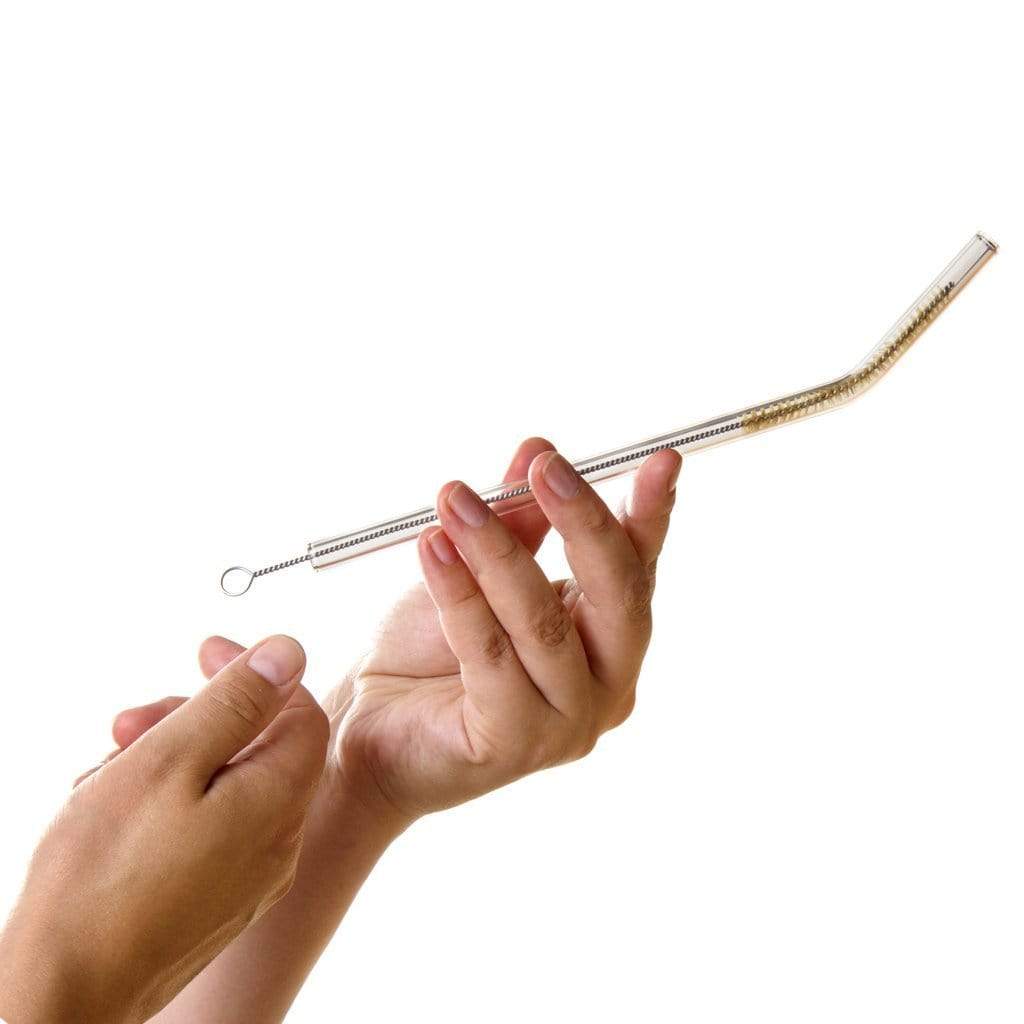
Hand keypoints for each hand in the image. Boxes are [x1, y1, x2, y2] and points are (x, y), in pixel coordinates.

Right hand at [0, 636, 328, 1023]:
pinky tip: (116, 815)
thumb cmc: (103, 876)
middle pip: (258, 747)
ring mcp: (250, 880)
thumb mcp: (169, 760)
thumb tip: (289, 652)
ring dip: (170, 762)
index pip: (299, 711)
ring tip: (108, 775)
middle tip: (130, 725)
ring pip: (225, 787)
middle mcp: (278, 843)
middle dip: (194, 721)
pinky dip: (166, 807)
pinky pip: (207, 830)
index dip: (256, 673)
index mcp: (278, 801)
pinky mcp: (217, 904)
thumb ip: (236, 702)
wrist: (63, 993)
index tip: (202, 654)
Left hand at [113, 442, 680, 833]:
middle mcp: (606, 687)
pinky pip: (488, 655)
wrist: (372, 729)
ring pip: (543, 623)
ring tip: (455, 499)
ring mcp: (566, 724)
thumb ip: (516, 522)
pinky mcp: (513, 745)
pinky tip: (432, 548)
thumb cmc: (430, 652)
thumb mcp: (478, 572)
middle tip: (545, 467)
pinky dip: (459, 595)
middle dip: (583, 522)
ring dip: (498, 551)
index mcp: (609, 641)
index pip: (638, 570)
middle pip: (617, 598)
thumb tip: (536, 449)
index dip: (650, 515)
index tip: (660, 460)